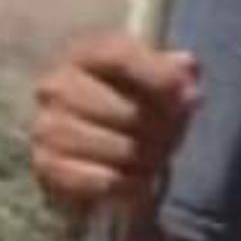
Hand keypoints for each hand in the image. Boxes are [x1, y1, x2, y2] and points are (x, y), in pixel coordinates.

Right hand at [29, 34, 199, 215]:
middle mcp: (57, 86)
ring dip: (148, 161)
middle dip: (161, 131)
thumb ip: (175, 71)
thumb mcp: (160, 84)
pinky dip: (129, 185)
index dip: (162, 79)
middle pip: (128, 112)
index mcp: (84, 55)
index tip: (193, 99)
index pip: (121, 57)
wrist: (102, 156)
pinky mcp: (47, 166)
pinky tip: (137, 181)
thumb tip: (186, 65)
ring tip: (155, 161)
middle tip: (172, 140)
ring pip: (121, 150)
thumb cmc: (136, 111)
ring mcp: (47, 127)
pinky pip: (104, 180)